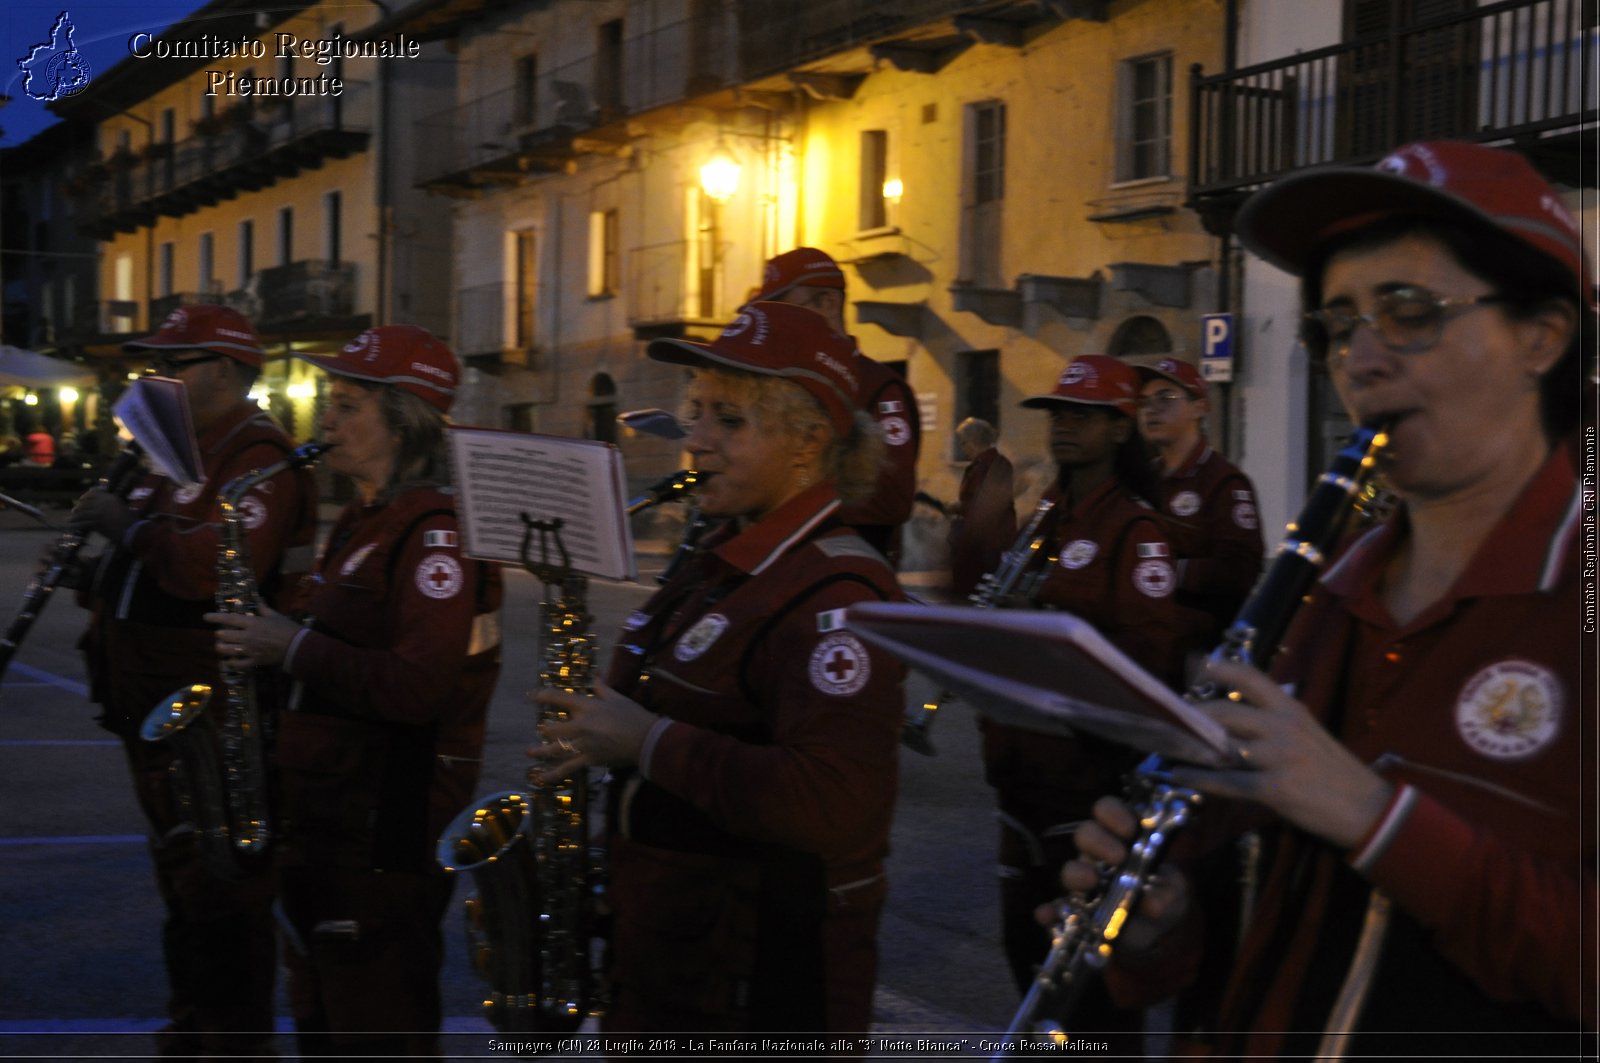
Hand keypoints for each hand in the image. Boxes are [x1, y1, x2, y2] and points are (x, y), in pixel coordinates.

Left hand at [68, 489, 134, 541]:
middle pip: (85, 502)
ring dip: (76, 515)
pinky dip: (77, 524)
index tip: (81, 499)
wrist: (131, 529)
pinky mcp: (96, 522)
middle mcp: (103, 503)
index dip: (85, 496)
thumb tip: (102, 503)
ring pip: (82, 512)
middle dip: (79, 506)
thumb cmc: (130, 519)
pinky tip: (73, 525)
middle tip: (75, 510)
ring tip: (72, 518)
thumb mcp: (120, 506)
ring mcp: (99, 512)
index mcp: (110, 497)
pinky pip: (83, 522)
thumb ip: (111, 503)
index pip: (93, 494)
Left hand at [205, 604, 299, 669]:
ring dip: (221, 648)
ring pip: (226, 650)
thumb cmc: (287, 628)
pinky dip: (231, 663)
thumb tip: (257, 598)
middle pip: (224, 635)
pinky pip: (237, 664)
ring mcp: (249, 650)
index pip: (229, 619)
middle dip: (219, 634)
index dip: (215, 617)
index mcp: (252, 623)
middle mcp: (247, 636)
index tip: (205, 617)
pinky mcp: (253, 661)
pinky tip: (229, 661)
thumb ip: (263, 607)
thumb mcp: (275, 615)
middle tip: (221, 633)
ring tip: (221, 646)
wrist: (297, 646)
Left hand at [527, 678, 657, 779]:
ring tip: (529, 752)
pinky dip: (553, 774)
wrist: (645, 739)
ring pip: (555, 748)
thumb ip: (602, 688)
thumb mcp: (617, 697)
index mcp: (587, 707)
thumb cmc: (632, 715)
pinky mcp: (588, 759)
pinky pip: (567, 768)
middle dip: (545, 729)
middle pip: (552, 728)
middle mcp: (580, 725)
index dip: (542, 696)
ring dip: (540, 751)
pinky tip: (541, 778)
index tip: (530, 695)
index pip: (558, 698)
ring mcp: (582, 744)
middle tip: (543, 730)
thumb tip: (595, 675)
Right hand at [1048, 796, 1189, 954]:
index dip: (1113, 813)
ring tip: (1092, 882)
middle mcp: (1097, 856)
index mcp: (1120, 838)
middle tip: (1119, 857)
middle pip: (1085, 835)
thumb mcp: (1175, 891)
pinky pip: (1053, 910)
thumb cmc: (1162, 896)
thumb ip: (1169, 892)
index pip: (1107, 812)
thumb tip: (1152, 904)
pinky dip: (1048, 912)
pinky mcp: (1074, 913)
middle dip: (1098, 841)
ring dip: (1077, 873)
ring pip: (1069, 870)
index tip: (1129, 828)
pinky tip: (1047, 915)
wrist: (1156, 932)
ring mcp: (1084, 885)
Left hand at [1170, 658, 1394, 849]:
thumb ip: (1275, 721)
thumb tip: (1234, 717)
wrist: (1368, 809)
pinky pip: (1226, 782)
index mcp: (1291, 708)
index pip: (1251, 676)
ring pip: (1220, 746)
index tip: (1194, 665)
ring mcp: (1278, 757)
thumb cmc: (1335, 771)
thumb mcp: (1309, 732)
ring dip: (1189, 748)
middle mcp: (1282, 727)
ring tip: (1168, 747)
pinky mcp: (1274, 788)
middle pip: (1224, 711)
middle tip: (1171, 719)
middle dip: (1192, 715)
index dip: (1219, 668)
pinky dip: (1198, 780)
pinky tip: (1179, 776)